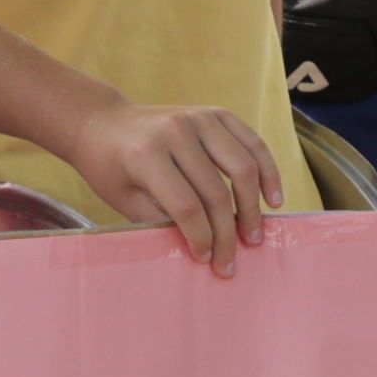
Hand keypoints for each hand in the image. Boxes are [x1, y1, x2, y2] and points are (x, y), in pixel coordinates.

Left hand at [69, 103, 274, 272]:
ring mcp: (199, 118)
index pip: (186, 206)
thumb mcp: (124, 200)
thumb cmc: (109, 167)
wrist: (103, 122)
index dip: (201, 238)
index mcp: (146, 155)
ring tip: (254, 237)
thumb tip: (204, 247)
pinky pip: (252, 143)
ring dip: (252, 208)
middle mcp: (176, 131)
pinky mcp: (216, 113)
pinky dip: (268, 172)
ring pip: (243, 168)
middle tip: (231, 262)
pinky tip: (272, 199)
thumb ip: (161, 221)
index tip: (206, 260)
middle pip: (216, 191)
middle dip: (227, 234)